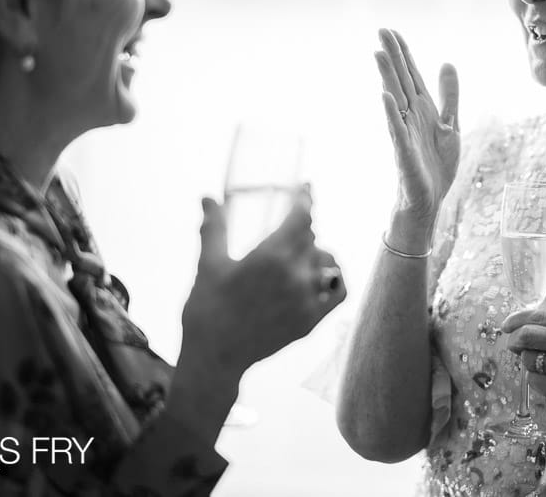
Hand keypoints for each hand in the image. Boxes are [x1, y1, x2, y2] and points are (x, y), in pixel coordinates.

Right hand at [181, 194, 346, 372]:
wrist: (214, 358)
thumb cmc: (206, 309)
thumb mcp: (209, 264)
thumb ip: (214, 227)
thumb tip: (206, 197)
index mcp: (272, 256)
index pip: (301, 216)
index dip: (305, 198)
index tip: (306, 187)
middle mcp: (296, 275)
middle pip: (311, 237)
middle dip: (301, 226)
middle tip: (290, 223)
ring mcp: (307, 300)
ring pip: (326, 261)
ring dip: (315, 251)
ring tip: (300, 252)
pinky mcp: (311, 321)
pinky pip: (338, 291)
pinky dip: (335, 278)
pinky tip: (324, 274)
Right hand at [375, 28, 459, 223]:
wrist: (430, 199)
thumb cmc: (436, 164)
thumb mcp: (450, 124)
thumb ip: (449, 95)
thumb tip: (447, 63)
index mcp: (422, 108)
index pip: (411, 75)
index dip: (404, 53)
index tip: (392, 31)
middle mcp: (410, 116)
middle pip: (401, 81)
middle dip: (393, 56)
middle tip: (381, 30)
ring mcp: (405, 133)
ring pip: (395, 100)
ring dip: (388, 77)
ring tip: (379, 54)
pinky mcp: (404, 153)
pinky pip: (396, 130)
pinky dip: (391, 113)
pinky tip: (386, 96)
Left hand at [503, 309, 545, 419]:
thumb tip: (527, 326)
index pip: (540, 315)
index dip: (519, 318)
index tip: (507, 324)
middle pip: (527, 335)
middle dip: (514, 340)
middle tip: (513, 345)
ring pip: (528, 358)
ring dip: (529, 362)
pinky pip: (533, 380)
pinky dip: (537, 380)